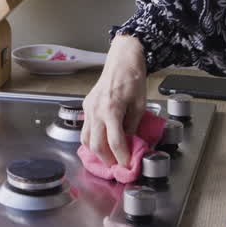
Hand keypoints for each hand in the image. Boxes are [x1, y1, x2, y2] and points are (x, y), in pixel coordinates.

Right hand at [82, 35, 146, 165]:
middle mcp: (96, 111)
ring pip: (86, 139)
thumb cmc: (132, 78)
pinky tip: (100, 143)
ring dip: (96, 152)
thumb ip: (133, 125)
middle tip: (117, 166)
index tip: (127, 166)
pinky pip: (85, 129)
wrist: (121, 60)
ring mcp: (88, 108)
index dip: (122, 158)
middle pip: (96, 145)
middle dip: (107, 160)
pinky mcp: (86, 106)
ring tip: (108, 158)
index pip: (115, 142)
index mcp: (111, 109)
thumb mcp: (140, 104)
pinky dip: (91, 140)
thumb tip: (130, 143)